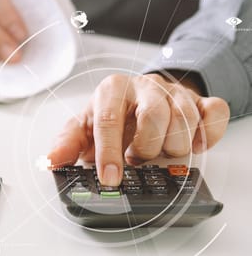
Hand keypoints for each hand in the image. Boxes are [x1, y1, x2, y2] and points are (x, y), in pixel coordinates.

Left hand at [48, 73, 229, 185]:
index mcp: (112, 89)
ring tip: (159, 149)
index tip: (110, 178)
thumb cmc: (112, 114)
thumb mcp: (85, 127)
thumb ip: (68, 144)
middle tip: (138, 157)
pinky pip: (214, 114)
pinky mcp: (199, 100)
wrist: (141, 98)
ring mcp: (174, 91)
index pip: (109, 119)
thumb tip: (50, 161)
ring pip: (184, 121)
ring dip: (173, 147)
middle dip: (145, 149)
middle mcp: (144, 86)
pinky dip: (207, 135)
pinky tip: (192, 143)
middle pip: (153, 118)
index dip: (109, 152)